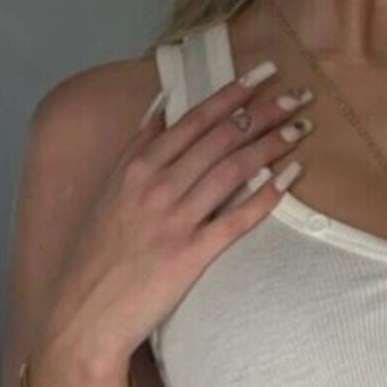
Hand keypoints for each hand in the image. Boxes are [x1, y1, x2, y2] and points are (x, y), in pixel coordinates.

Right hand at [38, 69, 310, 368]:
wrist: (85, 313)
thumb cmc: (98, 255)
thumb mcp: (109, 191)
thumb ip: (137, 148)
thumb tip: (162, 106)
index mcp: (136, 167)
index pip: (194, 119)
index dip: (232, 93)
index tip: (262, 73)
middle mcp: (156, 186)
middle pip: (220, 137)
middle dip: (263, 111)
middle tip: (298, 93)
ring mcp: (175, 219)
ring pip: (232, 169)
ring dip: (271, 144)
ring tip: (301, 126)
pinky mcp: (191, 254)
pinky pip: (236, 218)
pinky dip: (266, 194)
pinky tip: (291, 176)